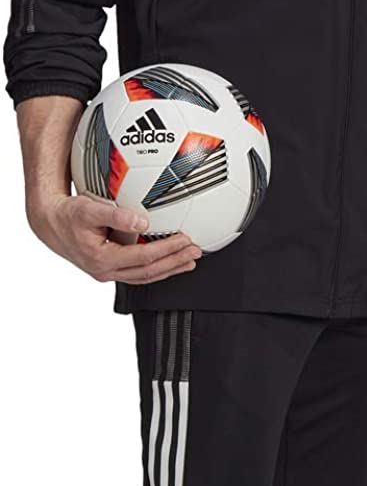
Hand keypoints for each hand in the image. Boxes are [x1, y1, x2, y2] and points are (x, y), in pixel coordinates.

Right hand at [28, 192, 202, 284]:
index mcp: (102, 259)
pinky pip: (138, 271)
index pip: (143, 258)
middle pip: (148, 272)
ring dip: (169, 268)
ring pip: (145, 276)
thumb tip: (141, 221)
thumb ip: (115, 215)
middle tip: (196, 252)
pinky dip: (157, 267)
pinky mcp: (110, 268)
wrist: (51, 225)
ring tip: (190, 261)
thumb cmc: (68, 215)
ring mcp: (108, 272)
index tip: (184, 239)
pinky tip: (169, 261)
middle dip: (174, 262)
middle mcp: (106, 271)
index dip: (166, 250)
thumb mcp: (88, 209)